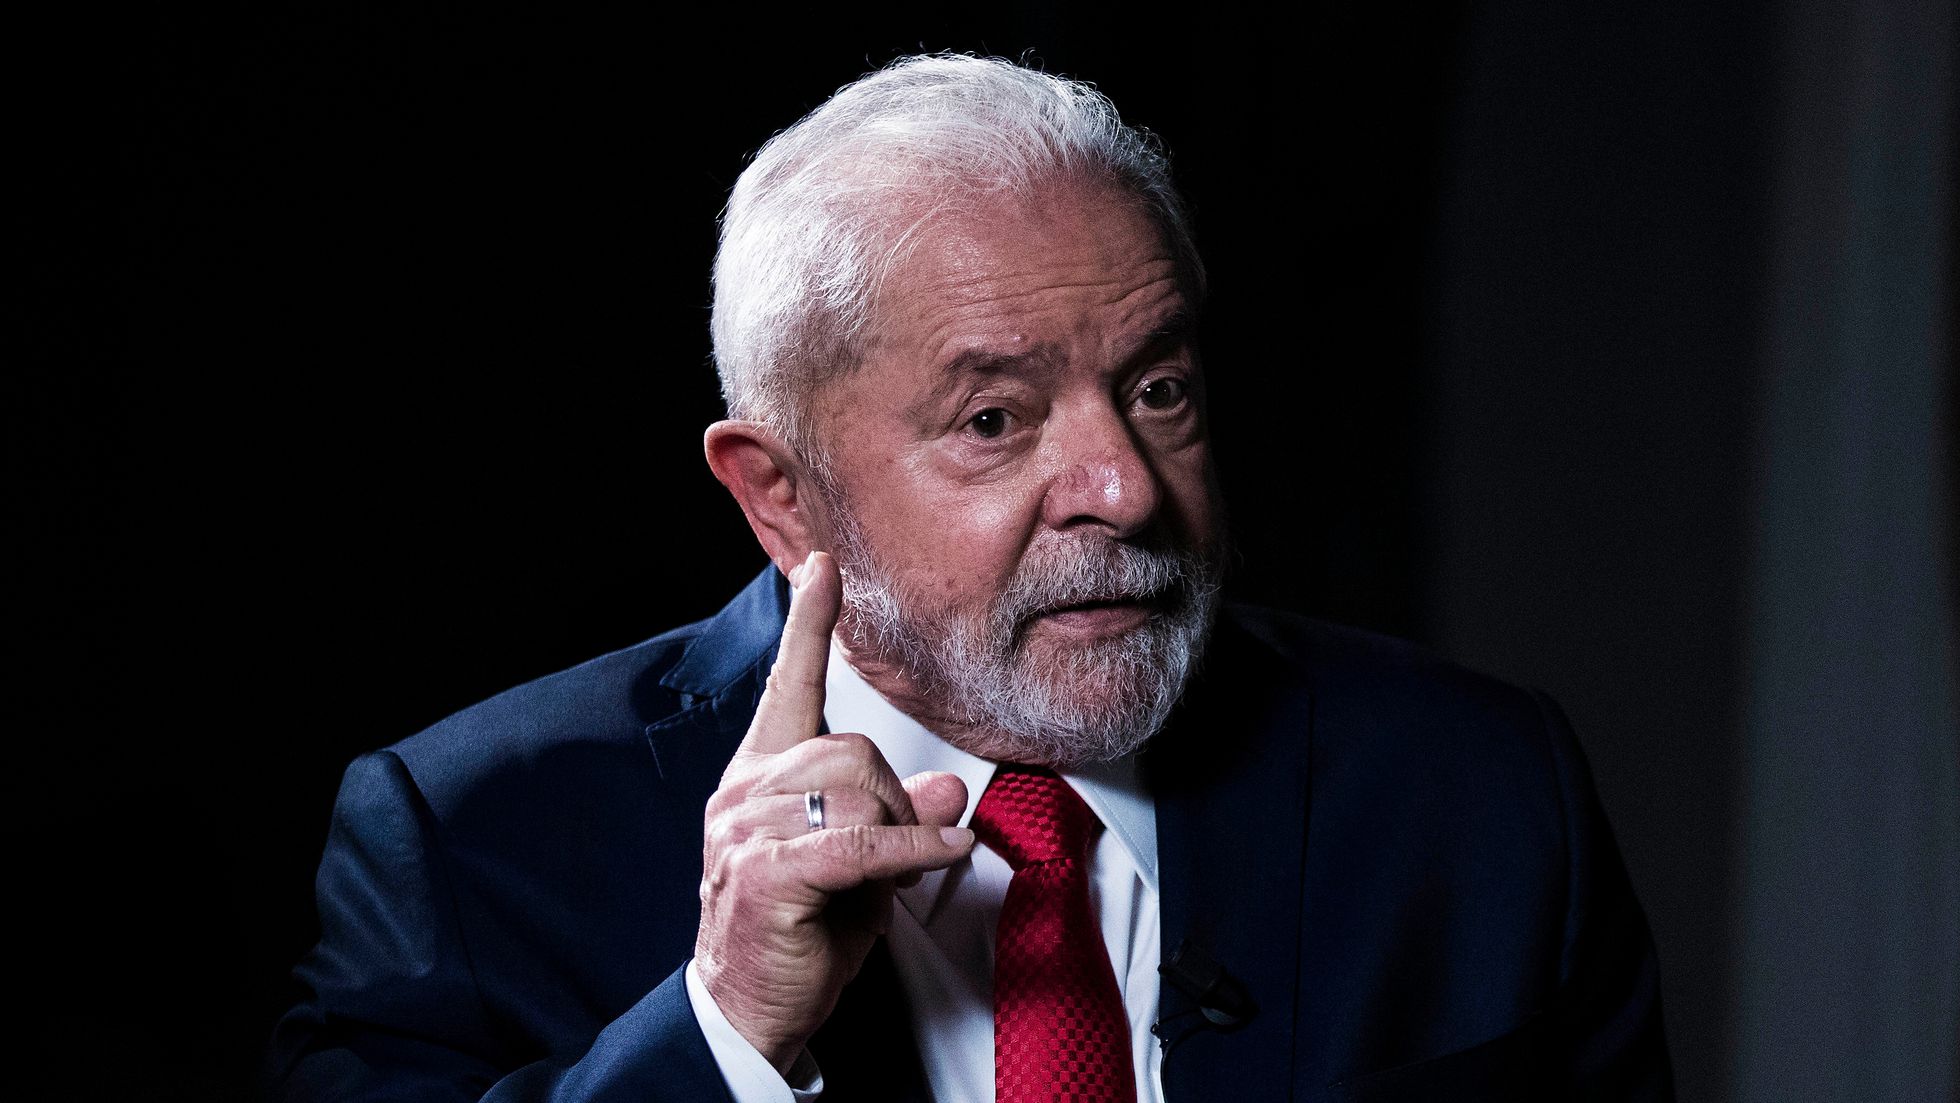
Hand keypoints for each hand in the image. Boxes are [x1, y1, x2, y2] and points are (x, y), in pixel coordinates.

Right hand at [693, 550, 973, 1073]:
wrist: (747, 1012)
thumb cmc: (799, 936)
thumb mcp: (864, 869)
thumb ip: (898, 819)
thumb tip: (951, 794)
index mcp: (760, 776)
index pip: (788, 686)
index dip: (807, 625)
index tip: (821, 568)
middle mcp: (744, 791)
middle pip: (854, 749)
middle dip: (895, 801)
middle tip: (893, 858)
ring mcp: (746, 829)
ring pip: (860, 790)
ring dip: (896, 837)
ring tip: (882, 883)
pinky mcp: (767, 871)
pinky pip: (860, 842)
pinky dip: (913, 851)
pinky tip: (944, 856)